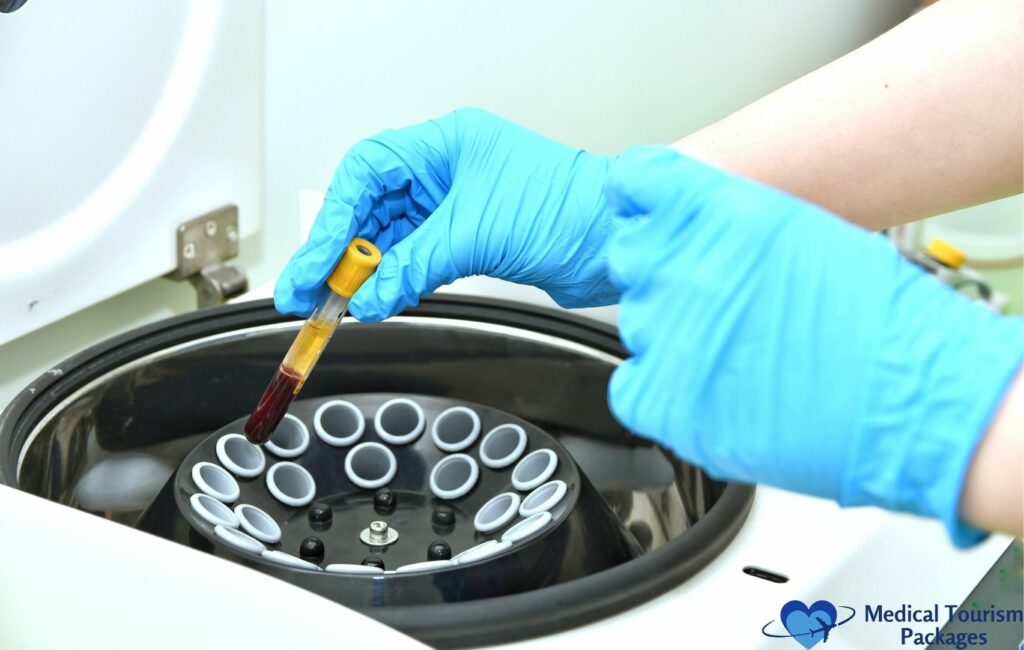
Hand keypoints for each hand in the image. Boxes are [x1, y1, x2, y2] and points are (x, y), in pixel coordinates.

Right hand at [275, 108, 620, 320]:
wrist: (619, 240)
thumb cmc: (570, 209)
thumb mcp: (476, 233)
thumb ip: (414, 265)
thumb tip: (370, 294)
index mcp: (445, 145)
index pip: (368, 172)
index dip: (334, 218)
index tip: (314, 259)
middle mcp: (446, 171)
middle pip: (371, 207)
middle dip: (336, 249)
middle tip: (305, 288)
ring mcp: (456, 206)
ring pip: (389, 237)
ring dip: (362, 270)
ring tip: (330, 302)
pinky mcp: (469, 239)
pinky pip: (414, 259)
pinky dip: (393, 280)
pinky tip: (374, 299)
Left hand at [604, 146, 1021, 545]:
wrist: (912, 396)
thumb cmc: (874, 315)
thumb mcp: (797, 230)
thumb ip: (726, 219)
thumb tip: (685, 225)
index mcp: (716, 210)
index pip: (633, 182)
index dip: (641, 204)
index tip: (648, 218)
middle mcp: (681, 265)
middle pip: (631, 259)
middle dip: (664, 274)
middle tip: (713, 300)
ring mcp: (667, 334)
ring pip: (638, 323)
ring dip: (673, 334)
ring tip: (735, 352)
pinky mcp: (666, 399)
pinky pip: (631, 386)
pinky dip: (660, 390)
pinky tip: (709, 387)